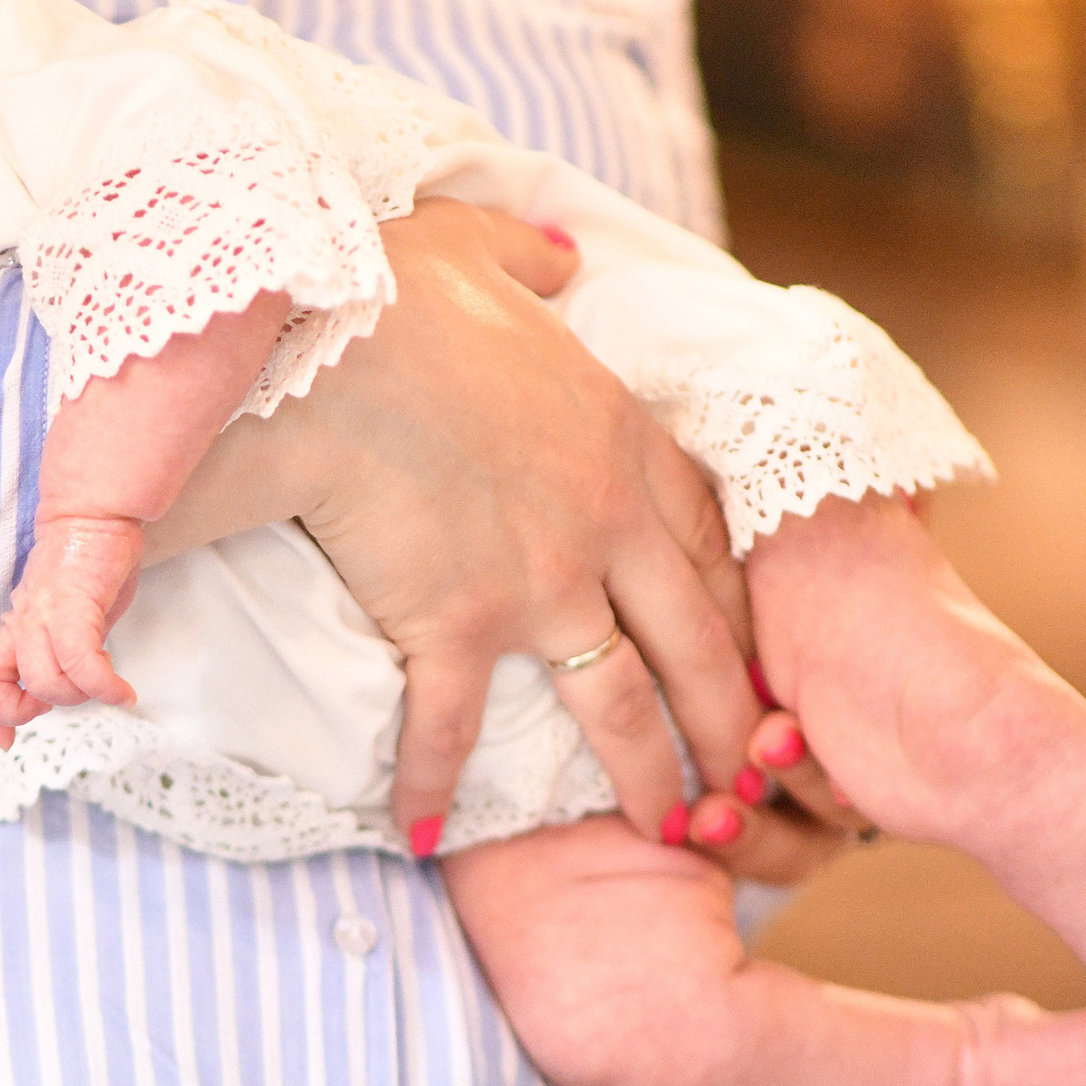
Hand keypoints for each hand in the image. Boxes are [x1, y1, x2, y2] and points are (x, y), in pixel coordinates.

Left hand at [0, 514, 144, 746]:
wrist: (95, 513)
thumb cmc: (88, 562)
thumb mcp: (67, 614)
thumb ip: (61, 647)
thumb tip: (70, 682)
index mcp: (17, 625)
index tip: (5, 740)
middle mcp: (21, 622)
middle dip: (27, 709)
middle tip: (58, 702)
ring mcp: (43, 615)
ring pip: (44, 682)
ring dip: (78, 698)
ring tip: (103, 687)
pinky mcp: (74, 607)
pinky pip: (82, 664)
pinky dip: (104, 688)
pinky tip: (124, 693)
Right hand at [203, 199, 764, 839]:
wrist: (327, 341)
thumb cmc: (393, 291)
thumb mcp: (481, 250)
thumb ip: (535, 261)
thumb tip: (564, 258)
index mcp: (622, 442)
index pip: (708, 544)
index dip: (740, 613)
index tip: (757, 662)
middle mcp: (605, 526)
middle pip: (696, 645)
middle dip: (733, 721)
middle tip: (758, 787)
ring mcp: (538, 583)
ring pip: (620, 706)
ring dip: (648, 777)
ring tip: (669, 835)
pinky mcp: (455, 624)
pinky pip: (452, 729)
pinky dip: (435, 787)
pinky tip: (421, 835)